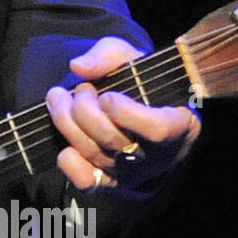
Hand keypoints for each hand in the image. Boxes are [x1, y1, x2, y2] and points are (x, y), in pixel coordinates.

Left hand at [45, 37, 199, 191]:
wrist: (134, 111)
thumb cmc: (139, 85)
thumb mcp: (133, 60)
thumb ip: (109, 54)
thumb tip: (79, 67)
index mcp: (179, 124)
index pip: (157, 129)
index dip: (125, 113)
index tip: (107, 96)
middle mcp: (157, 155)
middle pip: (115, 141)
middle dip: (85, 111)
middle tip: (80, 89)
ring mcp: (132, 172)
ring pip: (95, 155)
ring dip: (67, 124)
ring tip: (59, 98)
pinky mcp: (109, 183)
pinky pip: (86, 181)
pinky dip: (69, 163)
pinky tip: (65, 142)